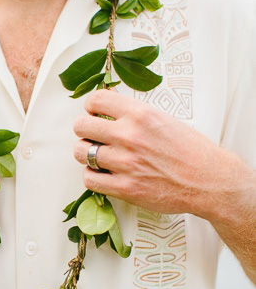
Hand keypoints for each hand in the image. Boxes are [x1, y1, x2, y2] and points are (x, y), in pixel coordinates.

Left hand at [73, 89, 239, 216]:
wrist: (208, 180)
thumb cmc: (190, 150)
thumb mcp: (163, 119)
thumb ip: (134, 114)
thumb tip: (108, 108)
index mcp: (140, 114)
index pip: (97, 100)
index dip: (91, 107)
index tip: (94, 113)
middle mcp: (130, 136)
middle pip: (81, 126)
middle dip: (85, 129)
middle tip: (93, 135)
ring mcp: (126, 163)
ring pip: (81, 153)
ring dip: (86, 153)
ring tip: (97, 155)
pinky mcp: (125, 188)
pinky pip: (89, 179)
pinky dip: (92, 176)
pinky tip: (102, 174)